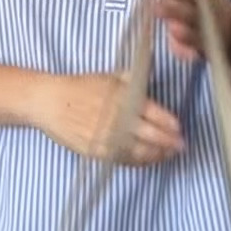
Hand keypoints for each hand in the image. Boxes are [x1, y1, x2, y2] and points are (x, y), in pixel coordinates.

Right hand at [32, 72, 183, 164]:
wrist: (50, 102)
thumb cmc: (80, 87)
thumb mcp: (109, 77)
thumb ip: (133, 78)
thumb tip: (154, 68)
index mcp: (123, 97)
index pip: (154, 113)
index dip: (170, 123)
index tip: (179, 128)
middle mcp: (117, 117)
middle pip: (151, 135)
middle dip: (169, 143)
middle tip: (180, 146)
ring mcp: (107, 136)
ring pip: (139, 151)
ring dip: (156, 155)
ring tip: (166, 155)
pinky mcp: (96, 150)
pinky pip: (122, 159)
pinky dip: (137, 161)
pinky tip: (146, 160)